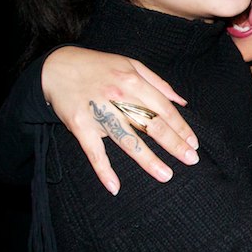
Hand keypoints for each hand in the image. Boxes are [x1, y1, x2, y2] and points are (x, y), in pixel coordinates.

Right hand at [41, 46, 199, 193]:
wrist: (57, 67)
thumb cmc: (99, 66)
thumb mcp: (131, 64)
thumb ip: (158, 83)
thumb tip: (182, 101)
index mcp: (133, 81)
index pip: (164, 109)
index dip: (181, 127)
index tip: (193, 143)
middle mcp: (118, 97)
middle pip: (151, 125)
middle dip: (174, 144)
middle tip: (191, 160)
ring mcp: (99, 112)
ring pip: (127, 139)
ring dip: (148, 159)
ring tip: (166, 175)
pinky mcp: (80, 125)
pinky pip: (94, 151)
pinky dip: (103, 170)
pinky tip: (115, 187)